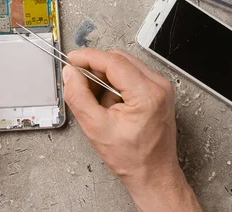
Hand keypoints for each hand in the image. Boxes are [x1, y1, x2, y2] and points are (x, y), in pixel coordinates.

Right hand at [63, 49, 201, 211]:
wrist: (154, 176)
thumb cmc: (133, 159)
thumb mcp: (96, 128)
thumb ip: (78, 96)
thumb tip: (71, 74)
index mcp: (147, 94)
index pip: (113, 61)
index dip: (88, 57)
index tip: (72, 59)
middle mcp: (158, 86)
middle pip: (119, 59)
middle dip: (96, 69)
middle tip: (80, 84)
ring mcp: (160, 88)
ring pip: (124, 65)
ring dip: (106, 77)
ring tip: (100, 103)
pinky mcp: (158, 92)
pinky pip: (131, 75)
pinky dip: (115, 84)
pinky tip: (110, 105)